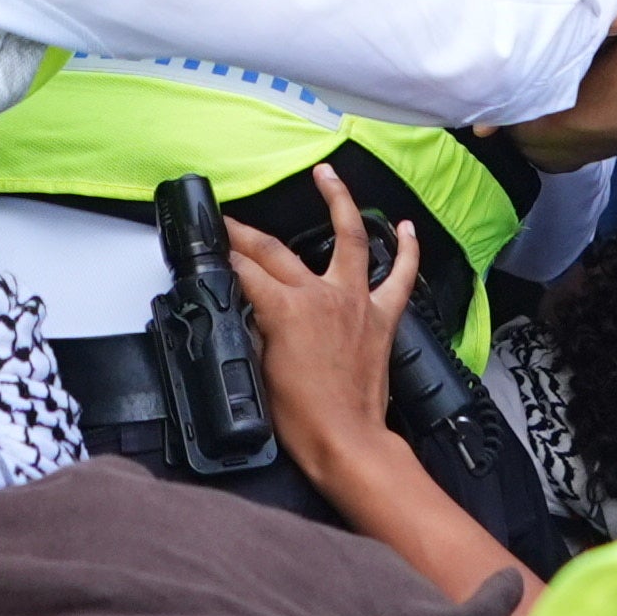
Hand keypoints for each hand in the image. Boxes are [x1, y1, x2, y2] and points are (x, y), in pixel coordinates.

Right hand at [228, 169, 411, 476]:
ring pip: (349, 237)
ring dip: (337, 201)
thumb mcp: (258, 370)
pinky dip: (406, 249)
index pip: (245, 271)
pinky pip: (400, 276)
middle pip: (278, 251)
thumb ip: (254, 330)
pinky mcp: (381, 318)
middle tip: (230, 223)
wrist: (346, 441)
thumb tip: (248, 310)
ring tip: (327, 174)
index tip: (209, 249)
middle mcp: (322, 296)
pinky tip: (406, 227)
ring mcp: (355, 302)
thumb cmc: (303, 420)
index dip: (223, 258)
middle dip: (248, 234)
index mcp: (286, 310)